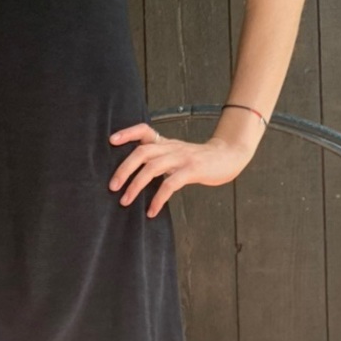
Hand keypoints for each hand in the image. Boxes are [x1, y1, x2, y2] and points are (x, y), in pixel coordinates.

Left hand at [109, 123, 256, 216]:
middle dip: (124, 169)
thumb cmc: (198, 158)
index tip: (111, 141)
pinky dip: (158, 199)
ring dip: (136, 186)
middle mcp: (171, 147)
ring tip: (125, 201)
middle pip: (142, 152)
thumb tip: (134, 172)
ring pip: (152, 168)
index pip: (143, 130)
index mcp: (165, 142)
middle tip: (112, 187)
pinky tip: (151, 211)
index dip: (127, 133)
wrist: (228, 156)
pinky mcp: (192, 170)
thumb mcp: (176, 152)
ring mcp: (181, 158)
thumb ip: (159, 157)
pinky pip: (170, 184)